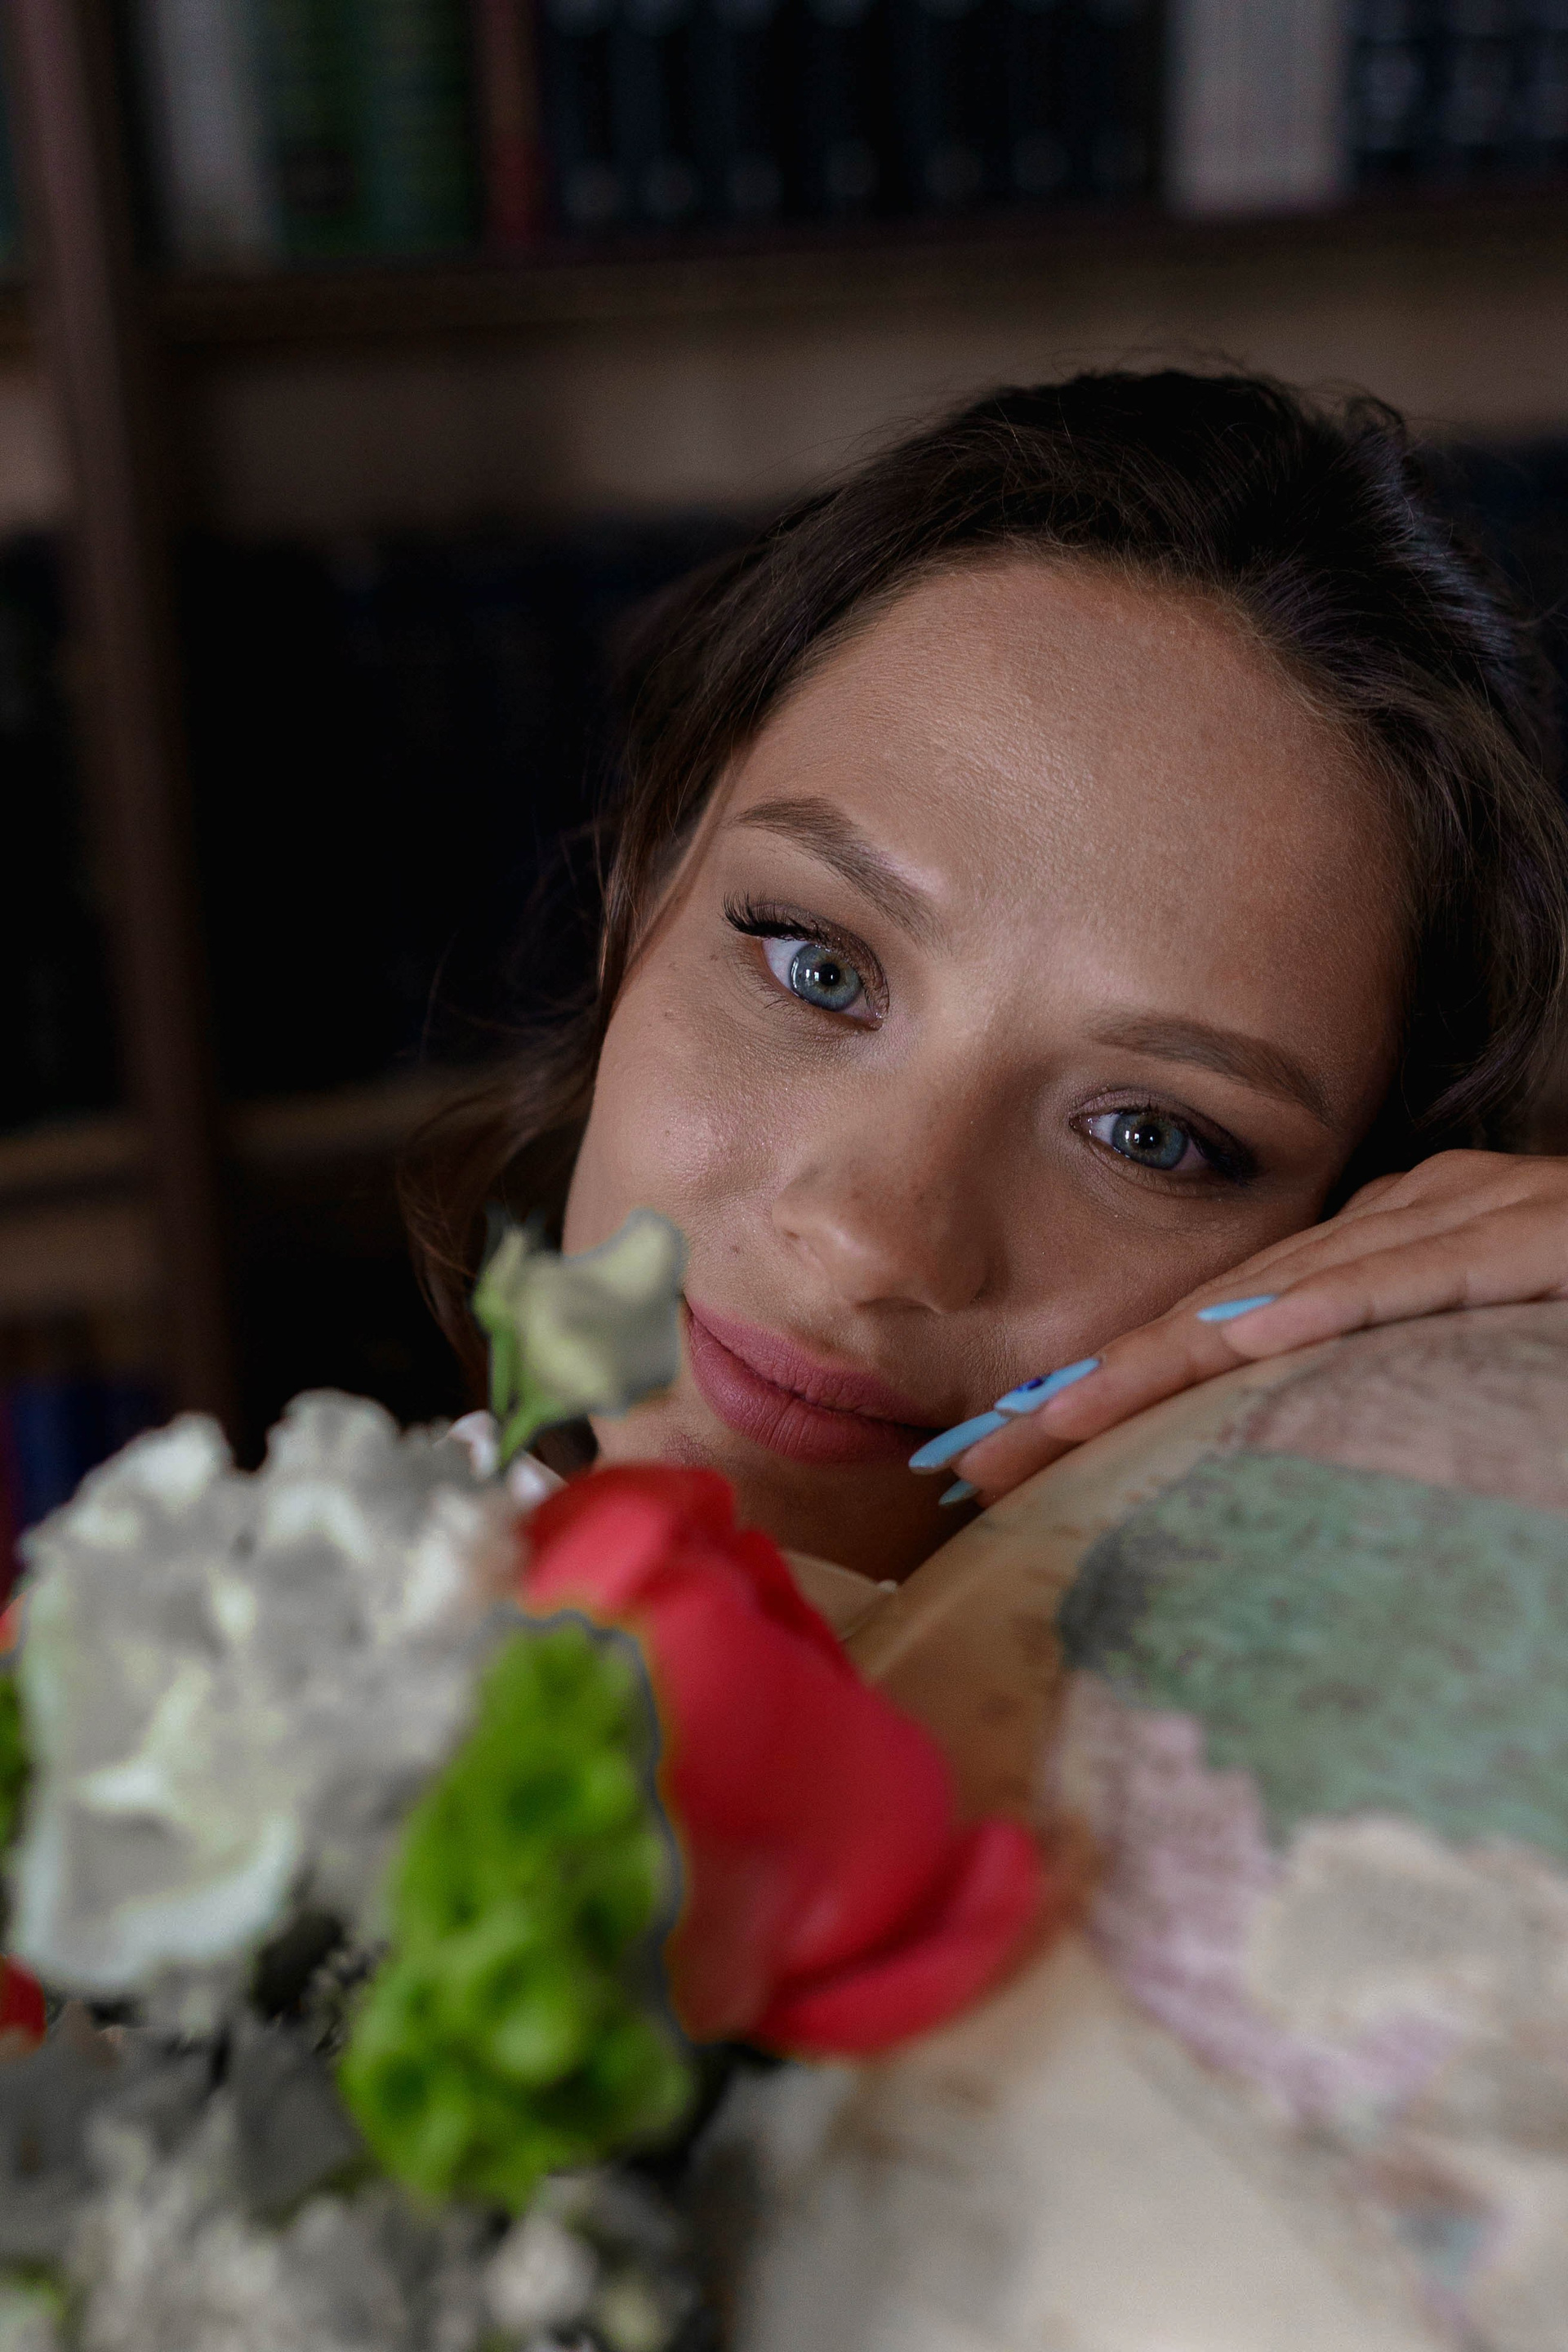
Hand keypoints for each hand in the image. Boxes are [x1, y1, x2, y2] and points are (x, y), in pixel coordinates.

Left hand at [952, 1151, 1567, 1504]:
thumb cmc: (1566, 1329)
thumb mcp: (1469, 1356)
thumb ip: (1388, 1388)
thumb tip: (1284, 1467)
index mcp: (1393, 1248)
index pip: (1221, 1327)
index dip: (1101, 1390)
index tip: (990, 1467)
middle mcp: (1423, 1217)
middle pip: (1226, 1310)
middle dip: (1092, 1387)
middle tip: (969, 1465)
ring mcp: (1489, 1218)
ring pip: (1299, 1290)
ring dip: (1167, 1356)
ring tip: (1052, 1419)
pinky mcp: (1552, 1240)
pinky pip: (1430, 1272)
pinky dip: (1336, 1306)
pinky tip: (1245, 1338)